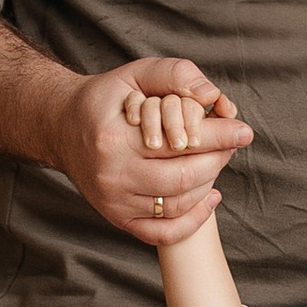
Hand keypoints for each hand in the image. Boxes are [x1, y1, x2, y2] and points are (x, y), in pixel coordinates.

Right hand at [51, 55, 250, 247]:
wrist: (62, 128)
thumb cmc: (106, 99)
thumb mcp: (135, 74)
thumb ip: (174, 74)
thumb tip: (212, 95)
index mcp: (114, 139)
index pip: (180, 143)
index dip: (219, 137)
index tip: (244, 131)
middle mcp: (111, 176)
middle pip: (183, 178)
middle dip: (217, 160)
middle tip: (232, 145)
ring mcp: (113, 203)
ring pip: (178, 205)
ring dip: (208, 184)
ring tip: (217, 162)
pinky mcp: (117, 219)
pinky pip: (164, 233)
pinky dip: (193, 220)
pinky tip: (210, 196)